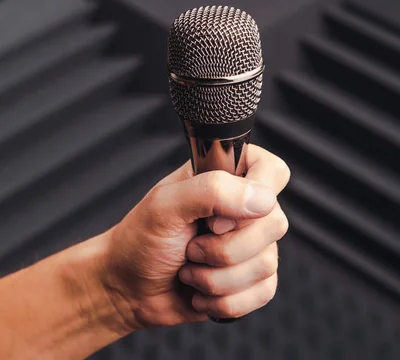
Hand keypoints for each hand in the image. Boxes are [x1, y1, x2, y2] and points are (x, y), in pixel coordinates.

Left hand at [100, 144, 289, 330]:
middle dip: (225, 249)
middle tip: (191, 246)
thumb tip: (263, 199)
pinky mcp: (251, 278)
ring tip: (189, 268)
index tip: (214, 219)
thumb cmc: (140, 239)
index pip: (272, 172)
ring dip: (217, 277)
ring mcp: (251, 242)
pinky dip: (226, 300)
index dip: (253, 198)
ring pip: (267, 262)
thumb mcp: (165, 206)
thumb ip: (211, 191)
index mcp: (226, 174)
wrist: (127, 288)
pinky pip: (264, 291)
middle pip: (275, 223)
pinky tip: (201, 292)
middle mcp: (244, 206)